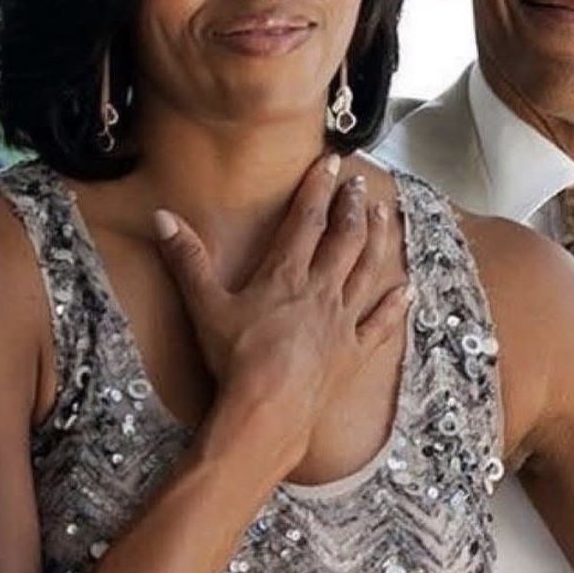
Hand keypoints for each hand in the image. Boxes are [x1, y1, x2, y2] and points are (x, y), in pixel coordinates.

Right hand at [153, 153, 408, 455]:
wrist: (267, 411)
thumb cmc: (235, 359)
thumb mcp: (204, 306)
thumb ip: (188, 259)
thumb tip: (164, 217)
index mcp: (285, 275)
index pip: (306, 220)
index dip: (318, 188)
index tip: (331, 161)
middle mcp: (321, 291)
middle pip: (344, 240)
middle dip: (353, 207)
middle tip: (359, 184)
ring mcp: (342, 322)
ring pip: (368, 271)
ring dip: (378, 240)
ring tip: (385, 215)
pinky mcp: (354, 353)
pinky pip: (381, 324)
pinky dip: (396, 306)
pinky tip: (409, 289)